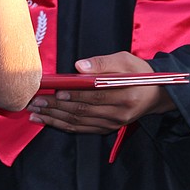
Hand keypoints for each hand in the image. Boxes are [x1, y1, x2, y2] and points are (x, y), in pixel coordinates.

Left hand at [26, 51, 175, 133]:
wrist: (155, 94)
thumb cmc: (137, 73)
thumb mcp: (125, 60)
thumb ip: (102, 63)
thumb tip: (79, 67)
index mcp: (125, 94)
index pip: (94, 95)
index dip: (74, 94)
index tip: (55, 90)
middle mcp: (119, 113)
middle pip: (82, 111)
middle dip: (56, 107)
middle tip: (35, 102)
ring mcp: (112, 123)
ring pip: (79, 122)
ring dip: (54, 118)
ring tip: (35, 112)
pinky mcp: (107, 128)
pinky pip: (82, 129)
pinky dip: (63, 126)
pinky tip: (47, 121)